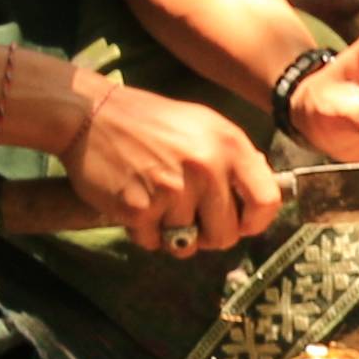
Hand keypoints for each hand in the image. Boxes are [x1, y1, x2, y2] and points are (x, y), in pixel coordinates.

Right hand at [62, 74, 280, 256]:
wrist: (91, 115)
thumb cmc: (150, 122)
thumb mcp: (203, 124)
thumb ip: (235, 158)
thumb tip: (263, 193)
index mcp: (228, 145)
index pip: (267, 201)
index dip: (256, 221)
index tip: (241, 223)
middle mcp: (205, 167)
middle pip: (227, 234)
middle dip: (209, 235)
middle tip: (190, 218)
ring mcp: (172, 190)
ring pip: (187, 244)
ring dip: (172, 234)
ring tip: (157, 204)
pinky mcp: (140, 208)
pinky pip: (154, 243)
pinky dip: (145, 233)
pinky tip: (136, 204)